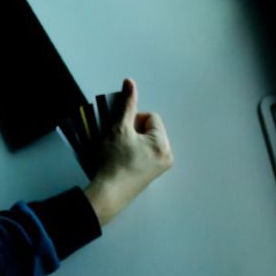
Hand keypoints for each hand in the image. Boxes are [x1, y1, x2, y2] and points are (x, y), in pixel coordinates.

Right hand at [83, 78, 173, 226]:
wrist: (108, 193)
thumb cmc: (114, 161)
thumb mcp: (119, 128)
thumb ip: (127, 104)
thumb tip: (130, 82)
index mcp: (163, 144)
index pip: (150, 117)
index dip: (133, 121)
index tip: (123, 134)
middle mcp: (167, 156)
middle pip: (150, 128)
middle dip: (134, 131)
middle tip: (121, 144)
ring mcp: (161, 167)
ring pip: (146, 141)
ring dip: (132, 141)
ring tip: (121, 152)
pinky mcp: (152, 175)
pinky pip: (145, 153)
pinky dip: (134, 152)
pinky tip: (123, 161)